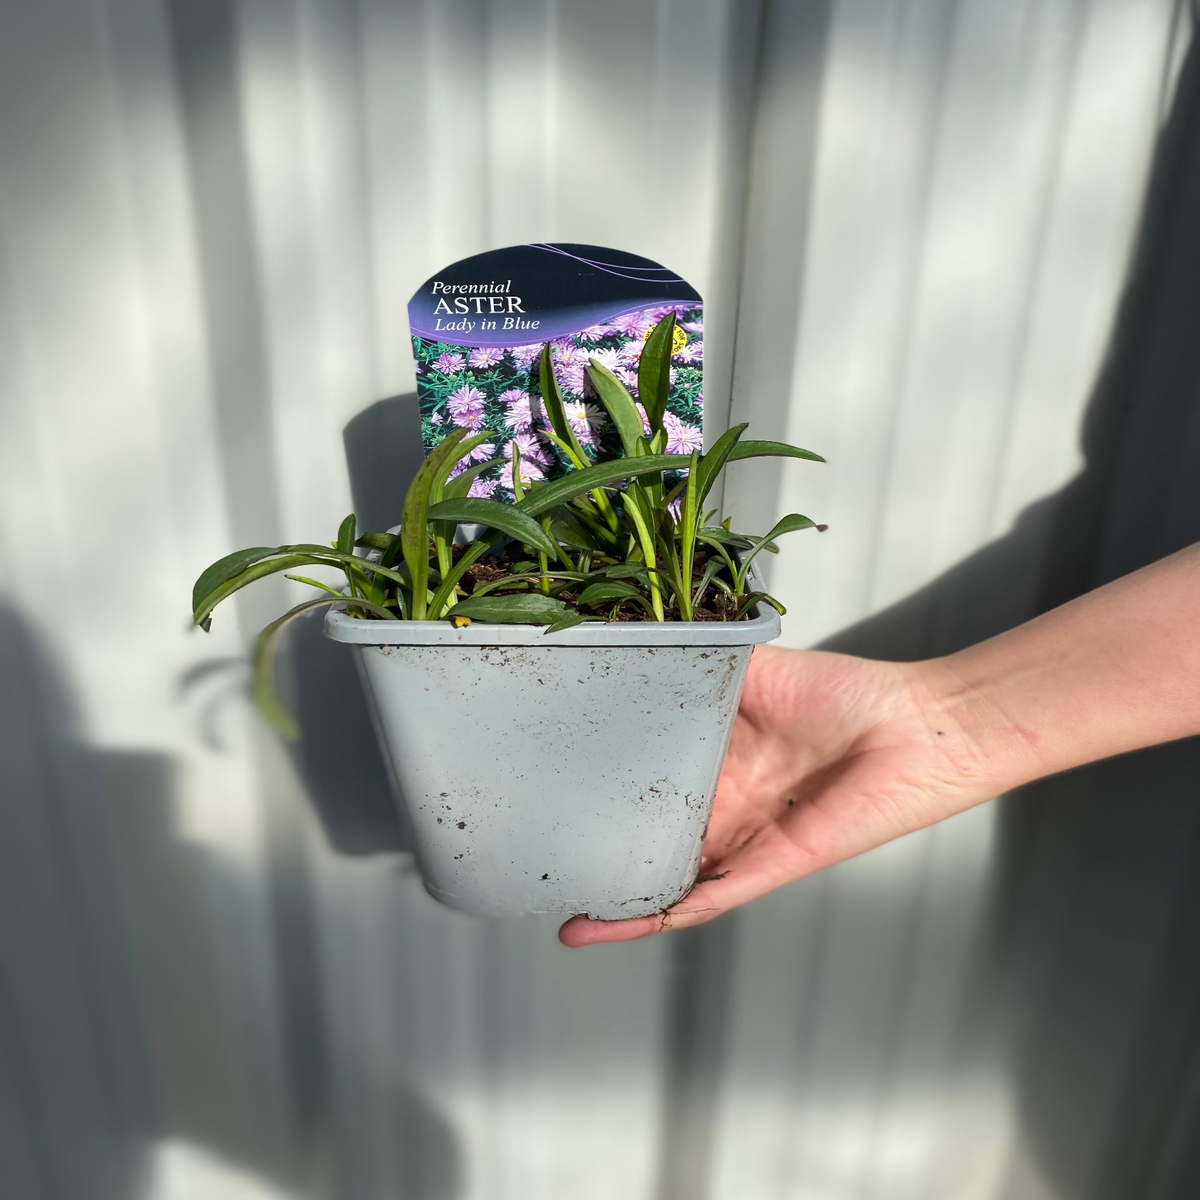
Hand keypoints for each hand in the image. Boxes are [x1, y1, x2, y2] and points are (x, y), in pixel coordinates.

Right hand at [559, 645, 995, 946]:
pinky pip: (695, 902)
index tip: (547, 776)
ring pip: (659, 877)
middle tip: (531, 842)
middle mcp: (720, 805)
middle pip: (646, 832)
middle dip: (595, 842)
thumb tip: (635, 645)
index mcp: (716, 759)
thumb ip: (696, 667)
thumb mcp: (752, 670)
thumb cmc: (845, 695)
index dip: (600, 781)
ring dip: (606, 894)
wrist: (913, 728)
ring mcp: (737, 842)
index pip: (645, 776)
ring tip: (547, 898)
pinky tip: (595, 928)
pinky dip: (643, 919)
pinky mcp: (761, 869)